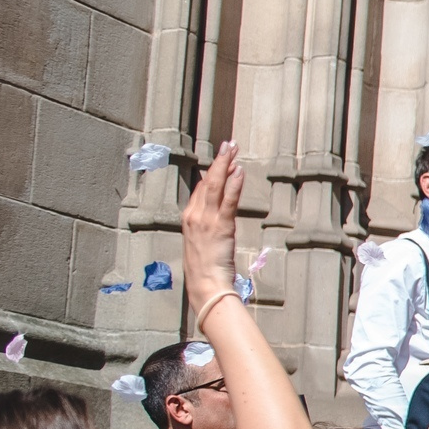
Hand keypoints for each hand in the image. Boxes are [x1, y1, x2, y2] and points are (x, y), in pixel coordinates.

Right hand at [181, 140, 242, 297]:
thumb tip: (216, 215)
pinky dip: (233, 184)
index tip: (221, 160)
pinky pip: (228, 200)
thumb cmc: (206, 270)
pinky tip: (239, 170)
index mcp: (189, 220)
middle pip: (206, 182)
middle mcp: (194, 216)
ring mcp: (205, 220)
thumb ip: (207, 228)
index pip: (199, 190)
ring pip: (215, 185)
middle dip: (218, 161)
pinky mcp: (220, 226)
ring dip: (225, 164)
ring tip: (233, 148)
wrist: (205, 284)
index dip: (211, 173)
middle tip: (228, 144)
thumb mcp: (203, 244)